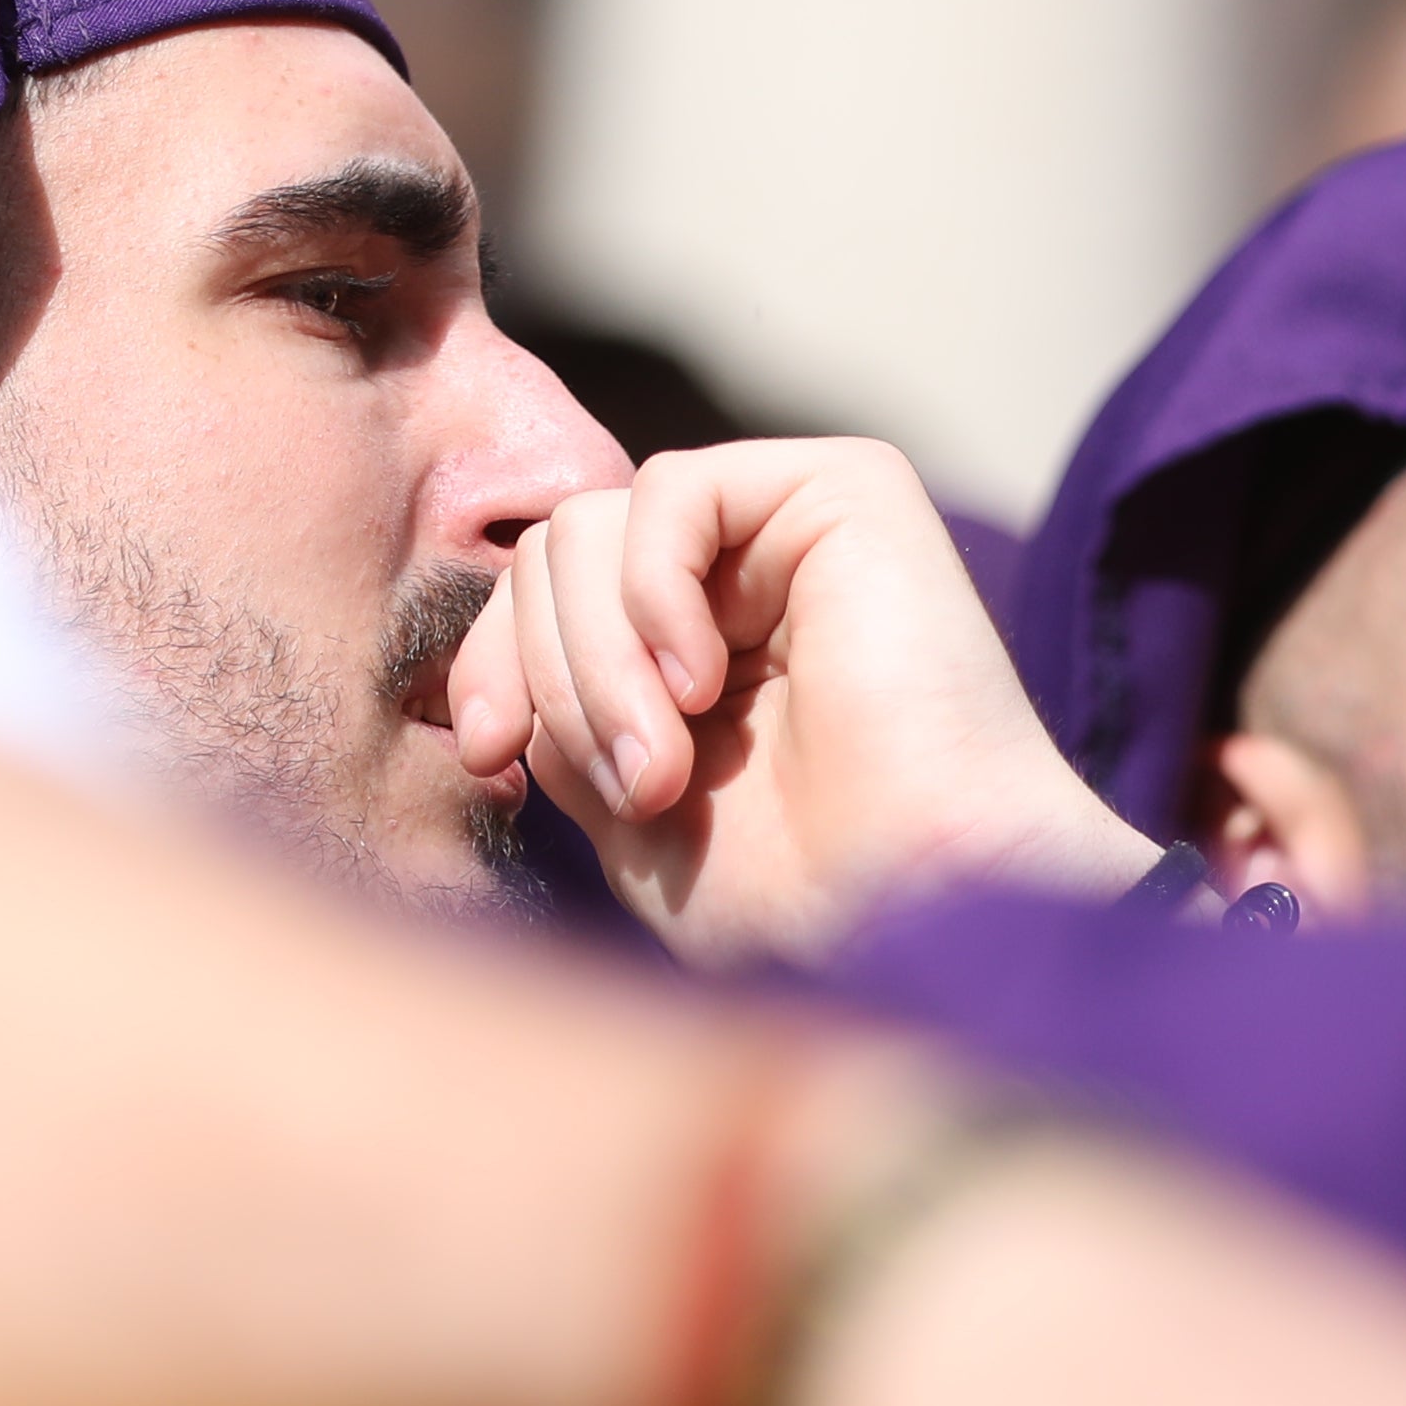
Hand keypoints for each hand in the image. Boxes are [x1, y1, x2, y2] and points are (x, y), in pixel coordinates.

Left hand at [452, 440, 1166, 959]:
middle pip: (552, 556)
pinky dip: (651, 591)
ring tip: (667, 767)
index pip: (535, 598)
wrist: (917, 916)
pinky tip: (703, 684)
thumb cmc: (796, 896)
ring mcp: (791, 527)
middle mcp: (743, 575)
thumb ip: (559, 706)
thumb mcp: (621, 799)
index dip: (489, 665)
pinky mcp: (847, 489)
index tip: (488, 755)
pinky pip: (669, 490)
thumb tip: (496, 651)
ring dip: (600, 662)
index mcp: (693, 647)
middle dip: (557, 679)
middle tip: (637, 789)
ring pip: (591, 524)